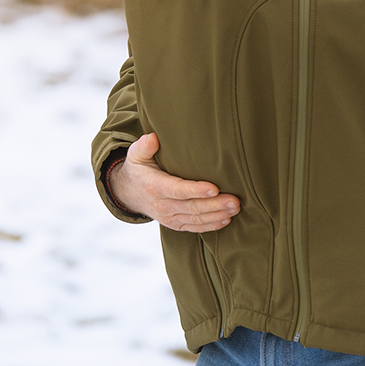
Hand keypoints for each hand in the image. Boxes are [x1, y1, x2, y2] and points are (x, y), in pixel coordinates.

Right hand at [109, 132, 240, 231]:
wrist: (129, 193)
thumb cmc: (139, 170)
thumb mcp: (136, 155)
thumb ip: (144, 146)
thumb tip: (153, 138)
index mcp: (154, 186)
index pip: (177, 190)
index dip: (196, 190)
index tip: (214, 188)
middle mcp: (162, 205)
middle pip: (191, 207)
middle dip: (215, 205)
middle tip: (234, 200)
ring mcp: (169, 217)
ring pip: (196, 219)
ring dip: (217, 215)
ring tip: (235, 209)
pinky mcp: (175, 224)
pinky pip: (194, 227)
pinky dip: (211, 225)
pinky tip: (226, 219)